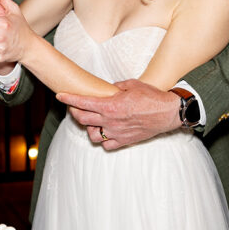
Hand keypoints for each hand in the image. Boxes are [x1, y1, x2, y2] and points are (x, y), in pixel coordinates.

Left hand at [56, 79, 182, 149]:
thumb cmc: (152, 97)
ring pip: (91, 135)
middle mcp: (110, 120)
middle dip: (74, 112)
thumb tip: (108, 89)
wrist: (168, 112)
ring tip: (91, 122)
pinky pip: (106, 145)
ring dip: (88, 128)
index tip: (60, 96)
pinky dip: (103, 140)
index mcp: (110, 105)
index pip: (82, 102)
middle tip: (74, 107)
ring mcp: (116, 132)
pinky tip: (105, 133)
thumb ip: (116, 87)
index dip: (68, 99)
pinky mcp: (124, 141)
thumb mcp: (131, 84)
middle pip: (82, 119)